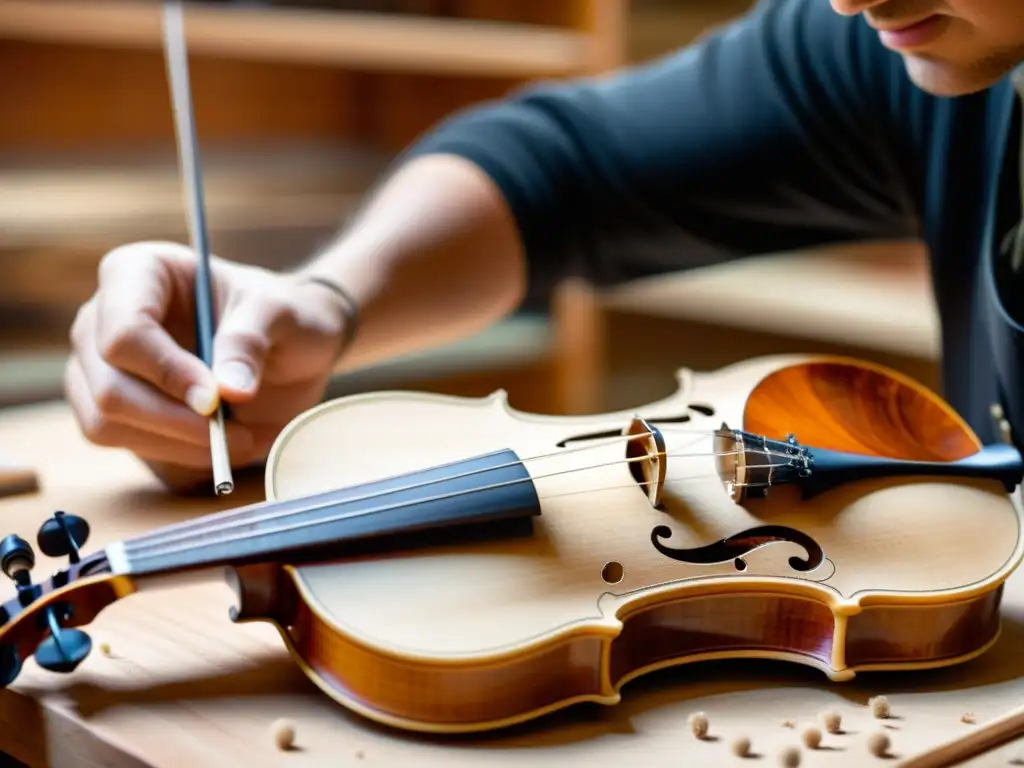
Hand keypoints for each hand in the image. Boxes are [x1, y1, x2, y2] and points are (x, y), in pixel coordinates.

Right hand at [65, 241, 351, 490]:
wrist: (289, 345)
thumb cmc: (281, 315)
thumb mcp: (281, 314)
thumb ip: (250, 341)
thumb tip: (228, 390)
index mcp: (138, 272)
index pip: (124, 332)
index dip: (167, 372)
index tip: (216, 398)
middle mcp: (102, 317)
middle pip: (109, 387)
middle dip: (173, 420)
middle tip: (236, 435)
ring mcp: (99, 365)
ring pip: (106, 423)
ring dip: (176, 443)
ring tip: (239, 439)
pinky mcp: (111, 407)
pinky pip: (124, 442)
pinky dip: (175, 454)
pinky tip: (220, 444)